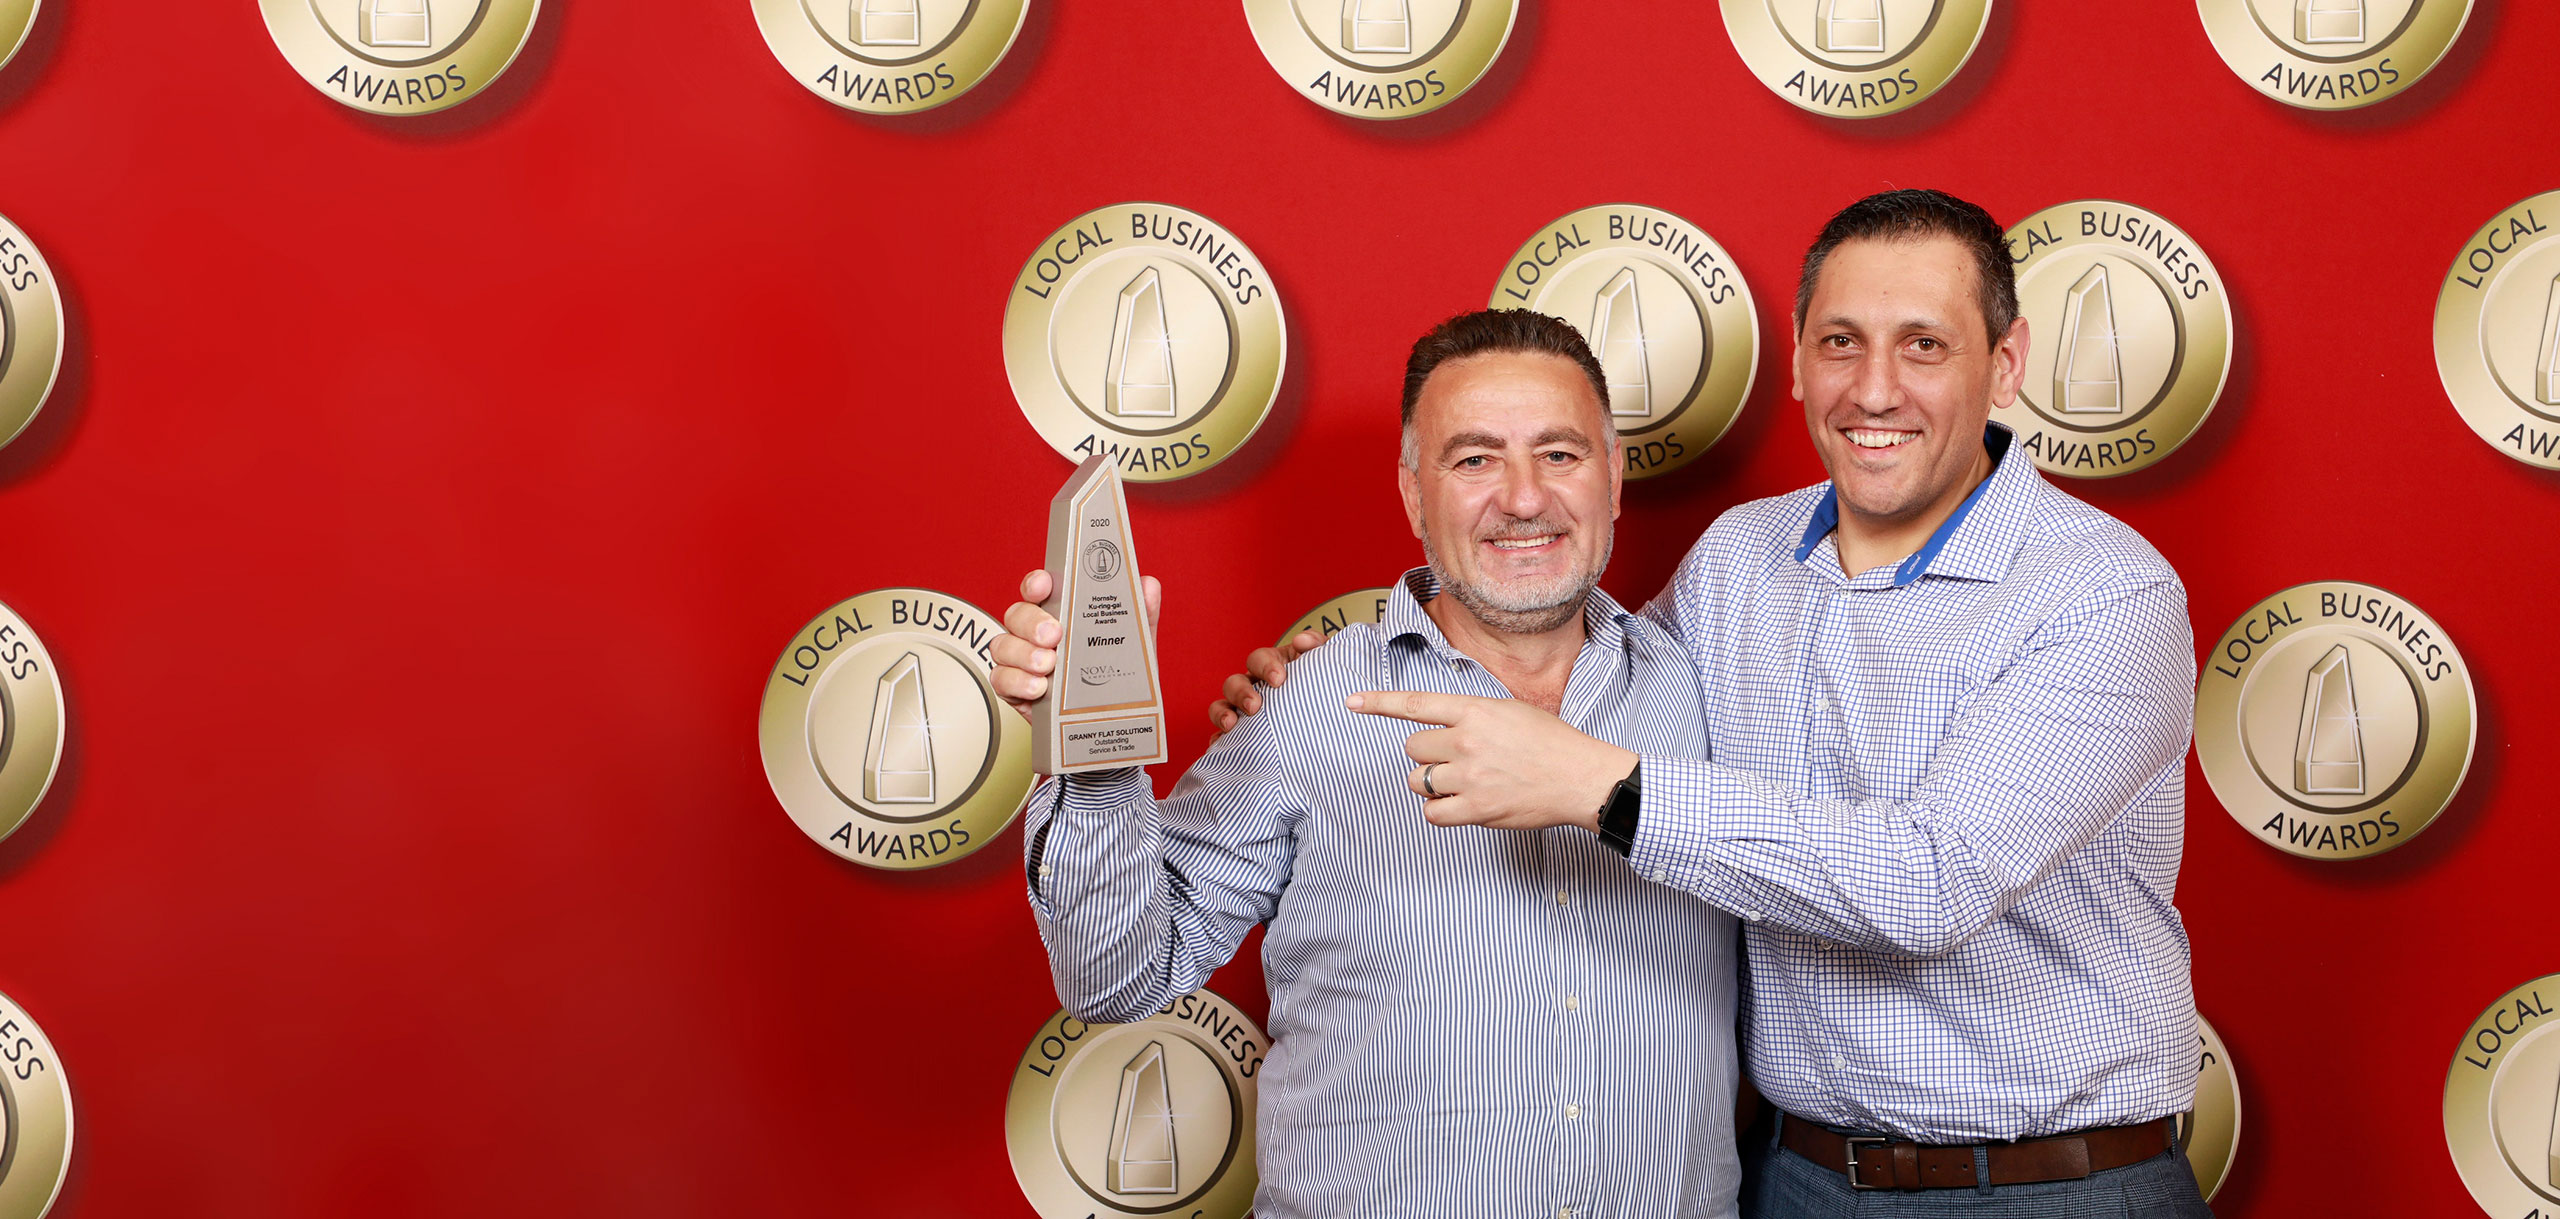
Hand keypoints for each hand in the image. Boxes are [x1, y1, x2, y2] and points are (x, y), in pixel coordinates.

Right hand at [990, 568, 1161, 714]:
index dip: (1037, 583)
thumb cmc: (1118, 678)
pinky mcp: (1015, 689)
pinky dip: (1016, 681)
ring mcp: (1023, 660)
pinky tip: (1039, 687)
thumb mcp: (1135, 645)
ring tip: (1049, 666)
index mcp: (1062, 614)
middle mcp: (1036, 633)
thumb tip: (1148, 586)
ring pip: (1003, 645)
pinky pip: (1000, 679)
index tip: (1044, 586)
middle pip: (1017, 614)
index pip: (1040, 589)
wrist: (1110, 723)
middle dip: (1032, 622)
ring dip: (1023, 653)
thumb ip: (1142, 614)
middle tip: (1054, 636)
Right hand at [1206, 629, 1323, 732]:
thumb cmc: (1321, 688)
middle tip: (1255, 706)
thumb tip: (1301, 640)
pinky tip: (1222, 745)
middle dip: (1241, 693)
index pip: (1259, 659)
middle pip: (1234, 683)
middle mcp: (1252, 687)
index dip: (1265, 666)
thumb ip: (1316, 646)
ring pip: (1221, 706)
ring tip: (1231, 724)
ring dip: (1222, 713)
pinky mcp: (1238, 735)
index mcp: (1271, 668)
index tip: (1278, 679)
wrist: (1327, 725)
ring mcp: (1242, 710)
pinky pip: (1220, 737)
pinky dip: (1218, 740)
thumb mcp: (1323, 664)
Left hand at [1346, 690, 1636, 830]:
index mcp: (1475, 710)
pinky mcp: (1477, 809)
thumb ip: (1471, 715)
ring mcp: (1470, 776)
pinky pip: (1433, 813)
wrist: (1580, 777)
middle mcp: (1467, 741)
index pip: (1416, 704)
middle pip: (1412, 748)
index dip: (1379, 703)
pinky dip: (1441, 811)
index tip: (1351, 703)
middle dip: (1428, 755)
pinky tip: (1463, 804)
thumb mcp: (1510, 711)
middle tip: (1456, 760)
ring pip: (1419, 781)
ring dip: (1432, 783)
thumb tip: (1440, 727)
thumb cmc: (1550, 743)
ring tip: (1463, 782)